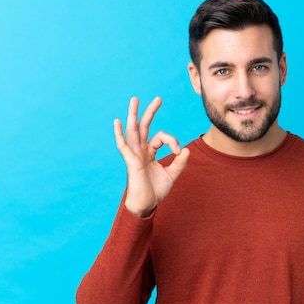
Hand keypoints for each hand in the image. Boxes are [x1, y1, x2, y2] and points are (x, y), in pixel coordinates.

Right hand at [114, 96, 189, 216]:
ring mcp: (134, 155)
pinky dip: (119, 134)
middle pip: (145, 126)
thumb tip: (186, 150)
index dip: (172, 141)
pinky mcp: (131, 162)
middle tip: (158, 98)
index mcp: (149, 152)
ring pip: (133, 130)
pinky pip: (123, 146)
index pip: (161, 137)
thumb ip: (179, 163)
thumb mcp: (171, 175)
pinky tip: (117, 122)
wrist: (146, 205)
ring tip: (134, 99)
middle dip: (151, 112)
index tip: (179, 151)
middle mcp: (141, 151)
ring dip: (134, 115)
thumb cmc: (155, 191)